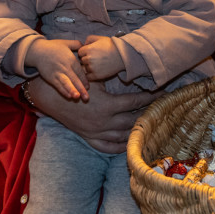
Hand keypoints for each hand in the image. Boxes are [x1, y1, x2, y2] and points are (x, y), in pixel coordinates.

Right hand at [26, 38, 88, 100]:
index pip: (80, 72)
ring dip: (72, 90)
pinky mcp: (51, 78)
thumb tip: (84, 45)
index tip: (88, 87)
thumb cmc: (52, 47)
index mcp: (71, 59)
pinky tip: (68, 96)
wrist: (38, 51)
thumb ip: (76, 44)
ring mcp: (57, 73)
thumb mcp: (65, 42)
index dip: (85, 80)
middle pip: (75, 79)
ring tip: (77, 97)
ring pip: (66, 83)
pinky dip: (63, 91)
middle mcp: (65, 67)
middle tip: (87, 98)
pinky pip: (58, 86)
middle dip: (81, 89)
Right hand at [27, 77, 160, 152]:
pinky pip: (108, 147)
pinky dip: (120, 146)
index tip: (162, 94)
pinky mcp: (89, 137)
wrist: (52, 96)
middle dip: (147, 114)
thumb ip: (111, 75)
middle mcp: (105, 121)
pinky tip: (129, 142)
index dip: (150, 97)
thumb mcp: (94, 77)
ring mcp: (97, 132)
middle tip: (159, 110)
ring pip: (123, 135)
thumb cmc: (74, 82)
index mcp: (108, 105)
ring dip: (136, 130)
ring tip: (149, 125)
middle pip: (133, 120)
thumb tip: (131, 66)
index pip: (135, 101)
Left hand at [79, 35, 123, 80]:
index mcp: (89, 49)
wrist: (122, 56)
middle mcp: (89, 59)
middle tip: (95, 58)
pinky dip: (90, 74)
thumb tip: (83, 44)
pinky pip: (88, 76)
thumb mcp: (100, 38)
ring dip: (89, 67)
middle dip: (86, 59)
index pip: (80, 52)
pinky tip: (96, 70)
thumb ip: (89, 38)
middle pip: (82, 60)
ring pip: (85, 68)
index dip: (85, 52)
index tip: (91, 52)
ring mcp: (93, 68)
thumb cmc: (111, 46)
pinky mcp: (97, 75)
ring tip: (98, 64)